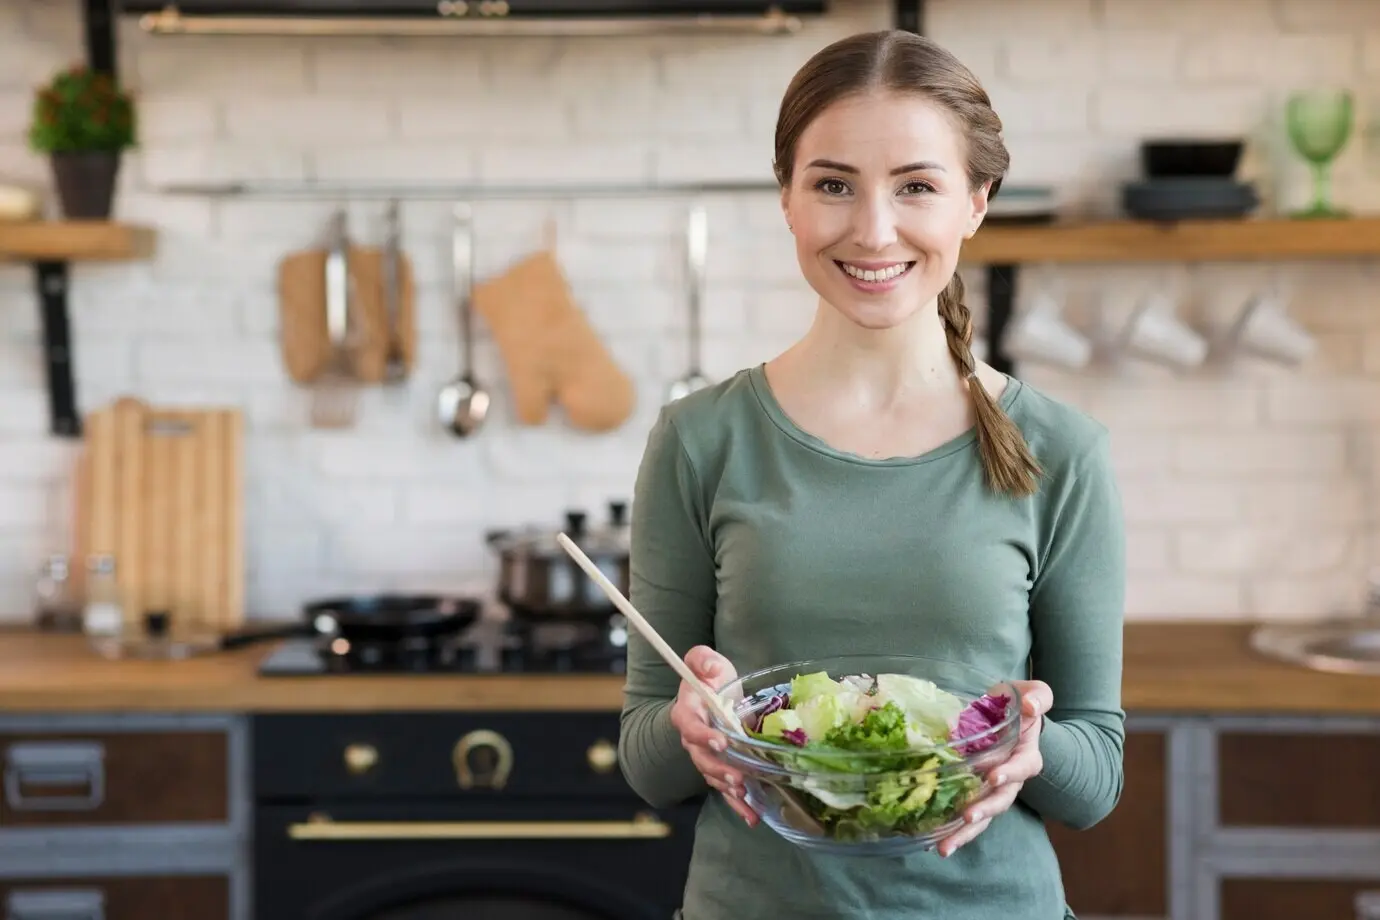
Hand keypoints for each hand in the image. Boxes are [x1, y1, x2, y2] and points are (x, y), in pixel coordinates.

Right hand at [668, 645, 758, 826]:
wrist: (710, 695)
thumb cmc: (709, 678)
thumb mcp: (706, 660)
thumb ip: (702, 659)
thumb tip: (708, 669)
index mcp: (688, 711)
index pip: (690, 725)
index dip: (703, 735)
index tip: (720, 741)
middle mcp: (693, 738)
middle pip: (701, 758)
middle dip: (719, 770)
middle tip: (738, 778)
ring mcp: (706, 756)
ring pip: (713, 776)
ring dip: (728, 789)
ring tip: (746, 797)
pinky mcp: (720, 767)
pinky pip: (725, 789)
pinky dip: (737, 804)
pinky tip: (752, 816)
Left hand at [936, 679, 1052, 856]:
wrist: (1009, 717)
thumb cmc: (1019, 705)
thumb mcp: (1032, 693)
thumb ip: (1038, 697)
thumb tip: (1030, 706)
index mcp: (1025, 754)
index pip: (1023, 767)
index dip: (1010, 773)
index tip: (994, 777)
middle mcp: (1012, 778)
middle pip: (1002, 799)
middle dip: (985, 810)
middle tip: (967, 817)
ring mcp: (992, 789)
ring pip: (984, 816)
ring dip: (965, 833)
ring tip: (944, 847)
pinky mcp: (974, 794)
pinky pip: (965, 815)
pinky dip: (951, 830)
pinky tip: (932, 842)